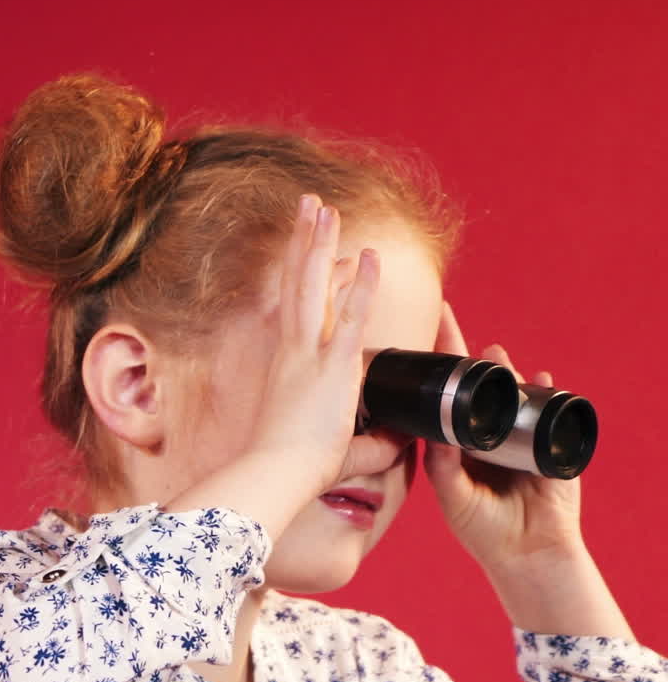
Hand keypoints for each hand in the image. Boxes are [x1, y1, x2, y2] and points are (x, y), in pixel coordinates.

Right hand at [247, 193, 395, 496]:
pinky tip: (368, 257)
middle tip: (308, 207)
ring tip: (323, 207)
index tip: (326, 254)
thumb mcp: (343, 450)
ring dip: (319, 244)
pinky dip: (361, 286)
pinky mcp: (332, 368)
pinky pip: (349, 317)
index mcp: (288, 368)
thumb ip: (376, 445)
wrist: (278, 474)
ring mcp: (309, 356)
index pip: (297, 311)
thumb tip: (403, 445)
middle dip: (303, 243)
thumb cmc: (295, 468)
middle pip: (296, 285)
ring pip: (311, 287)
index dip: (309, 277)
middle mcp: (293, 354)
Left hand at [422, 301, 583, 565]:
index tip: (429, 342)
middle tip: (461, 338)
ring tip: (495, 355)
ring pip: (514, 397)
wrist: (526, 553)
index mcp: (461, 448)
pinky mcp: (550, 446)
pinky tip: (540, 379)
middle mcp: (490, 437)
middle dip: (475, 364)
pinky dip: (545, 394)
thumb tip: (434, 433)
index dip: (442, 374)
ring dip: (508, 374)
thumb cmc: (483, 530)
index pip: (448, 403)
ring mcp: (521, 439)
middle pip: (483, 392)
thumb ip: (442, 467)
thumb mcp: (453, 496)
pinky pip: (550, 413)